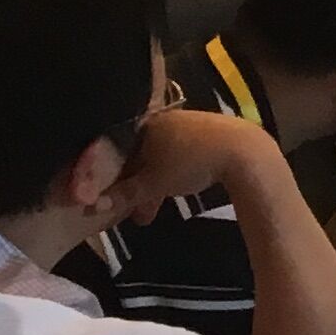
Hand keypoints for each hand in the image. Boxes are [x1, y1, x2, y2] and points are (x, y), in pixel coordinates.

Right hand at [109, 103, 285, 219]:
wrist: (243, 152)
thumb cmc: (190, 162)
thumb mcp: (153, 183)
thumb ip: (123, 194)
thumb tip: (92, 207)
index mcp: (145, 123)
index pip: (115, 150)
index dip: (109, 179)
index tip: (105, 201)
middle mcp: (163, 119)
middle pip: (137, 156)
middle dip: (132, 188)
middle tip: (129, 214)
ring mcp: (186, 124)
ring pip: (158, 158)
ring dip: (151, 187)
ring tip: (148, 215)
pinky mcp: (206, 134)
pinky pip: (177, 156)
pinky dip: (169, 177)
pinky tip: (173, 193)